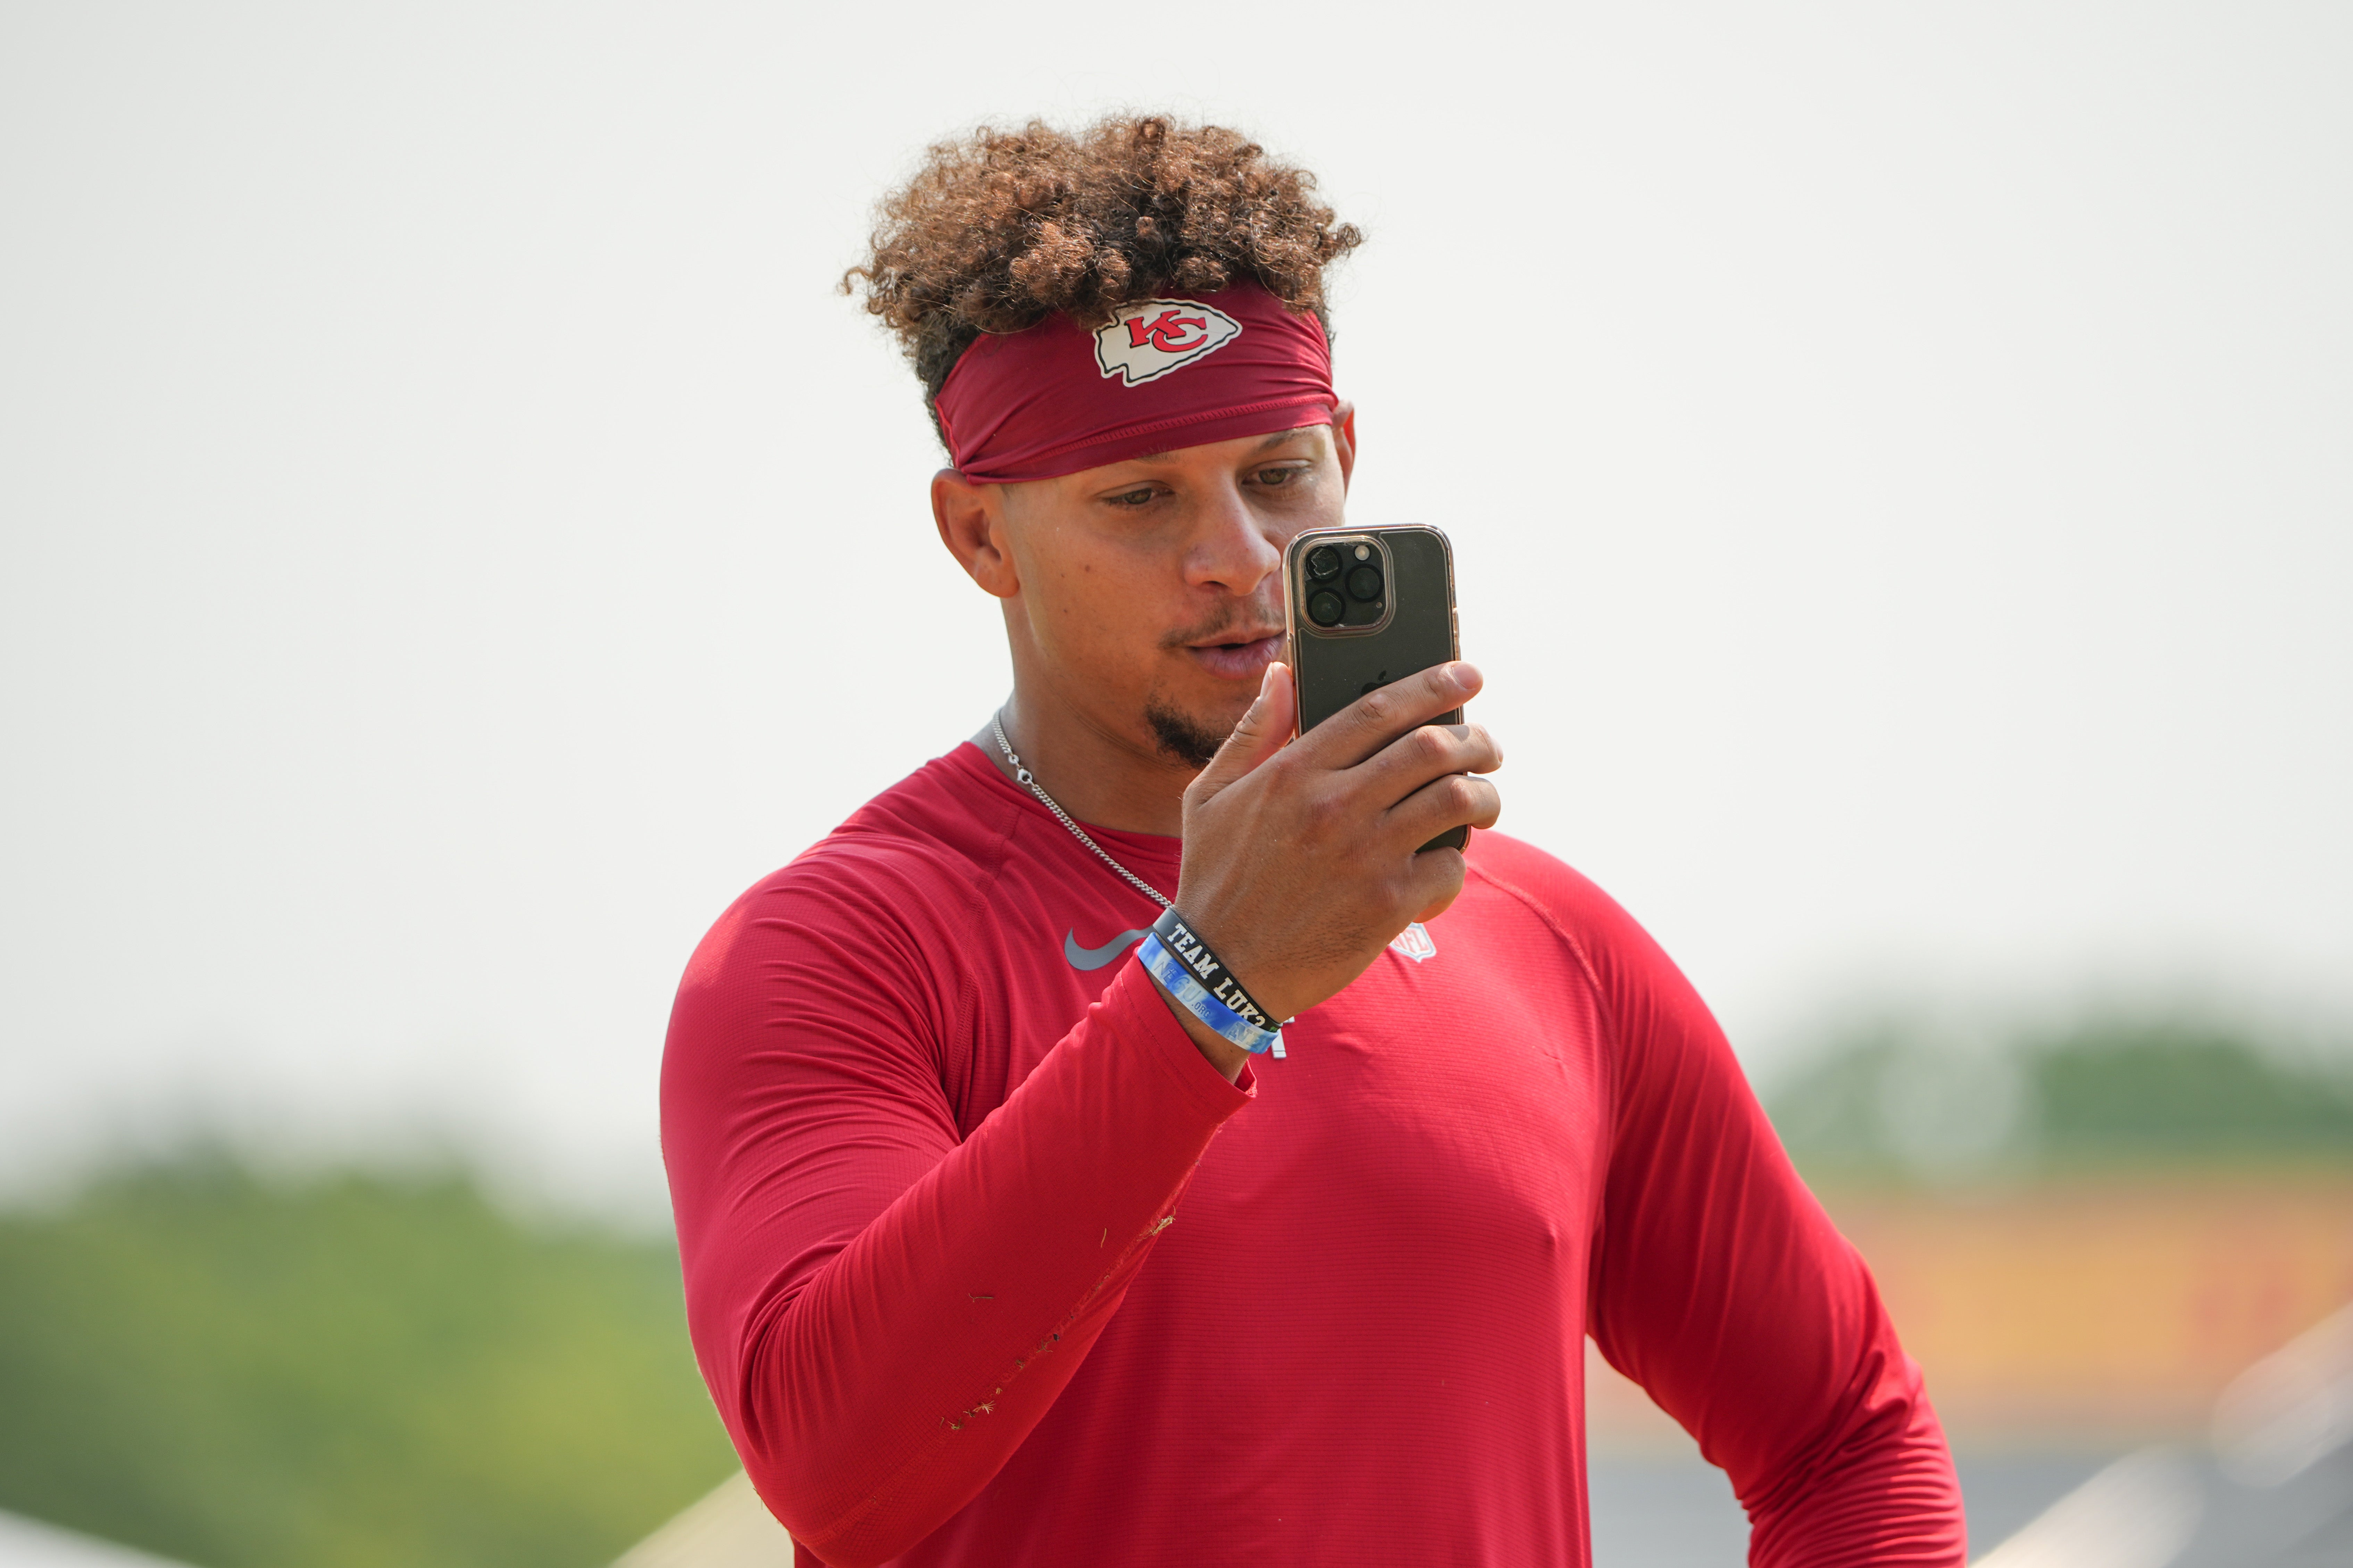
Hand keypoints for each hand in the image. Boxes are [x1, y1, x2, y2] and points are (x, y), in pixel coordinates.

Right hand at [1166, 660, 1501, 1035]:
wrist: (1220, 970)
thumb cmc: (1216, 878)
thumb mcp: (1212, 794)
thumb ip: (1254, 730)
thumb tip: (1282, 673)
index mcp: (1293, 772)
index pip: (1379, 709)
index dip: (1433, 685)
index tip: (1466, 676)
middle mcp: (1334, 806)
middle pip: (1433, 748)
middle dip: (1476, 740)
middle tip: (1487, 747)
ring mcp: (1365, 856)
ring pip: (1455, 800)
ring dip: (1484, 795)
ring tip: (1483, 799)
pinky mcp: (1388, 906)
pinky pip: (1450, 867)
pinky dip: (1457, 863)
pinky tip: (1442, 867)